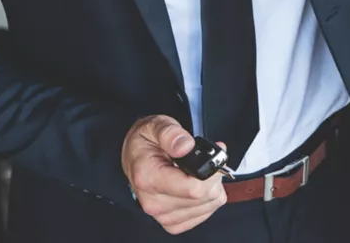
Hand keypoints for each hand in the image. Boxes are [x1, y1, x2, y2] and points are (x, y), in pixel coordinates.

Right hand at [122, 115, 226, 234]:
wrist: (135, 157)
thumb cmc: (145, 142)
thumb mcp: (155, 125)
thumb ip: (170, 133)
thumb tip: (185, 146)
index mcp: (147, 178)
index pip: (192, 188)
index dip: (211, 172)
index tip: (214, 156)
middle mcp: (153, 202)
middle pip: (203, 197)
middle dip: (213, 176)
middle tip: (207, 159)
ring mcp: (163, 215)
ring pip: (208, 206)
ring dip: (212, 187)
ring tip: (200, 170)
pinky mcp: (172, 223)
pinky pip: (204, 214)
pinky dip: (208, 199)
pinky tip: (198, 184)